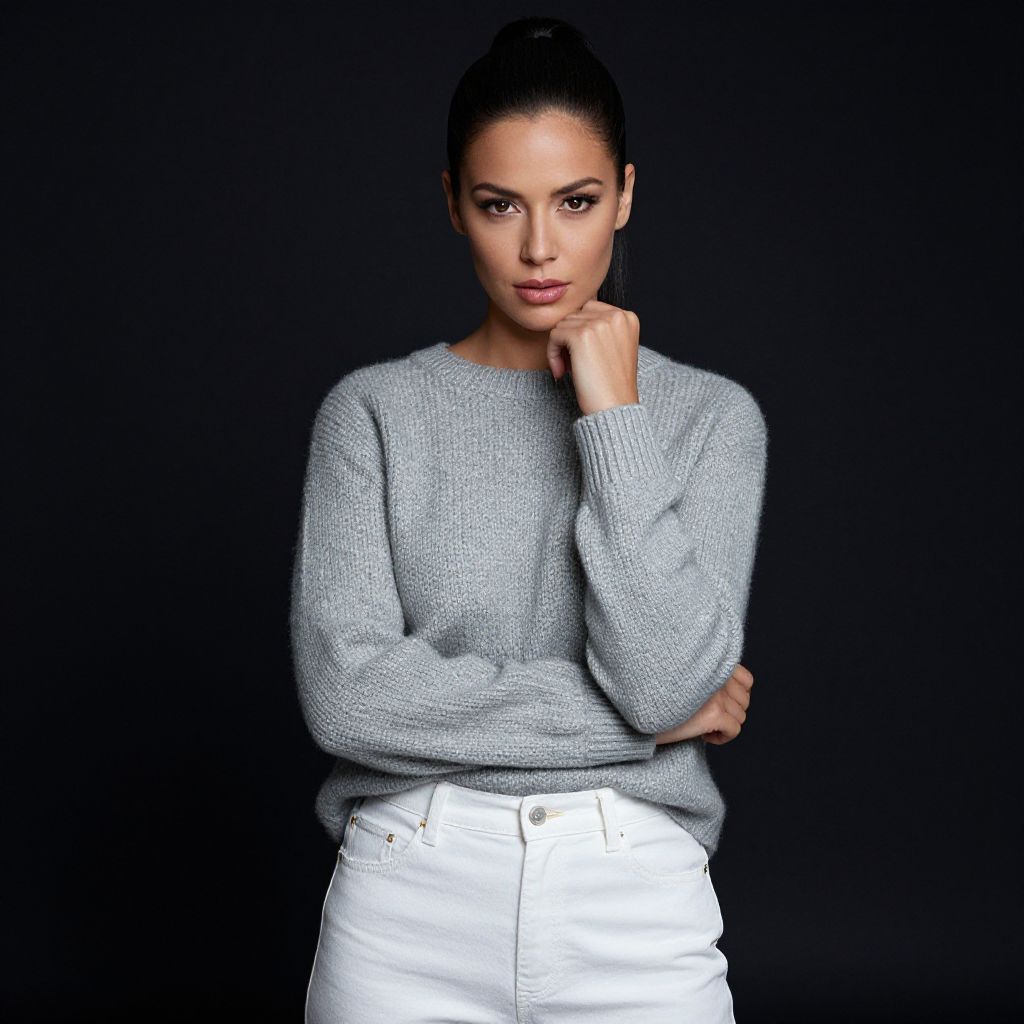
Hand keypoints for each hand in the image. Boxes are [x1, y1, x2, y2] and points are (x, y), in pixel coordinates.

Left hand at [547, 299, 640, 415]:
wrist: (614, 408)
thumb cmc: (611, 385)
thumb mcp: (615, 348)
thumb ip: (601, 329)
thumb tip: (570, 320)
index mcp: (627, 317)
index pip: (590, 310)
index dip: (580, 333)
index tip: (581, 356)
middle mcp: (616, 315)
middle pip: (575, 316)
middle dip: (569, 339)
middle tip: (572, 366)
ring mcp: (599, 323)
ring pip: (562, 325)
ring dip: (559, 348)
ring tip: (568, 370)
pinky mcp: (581, 335)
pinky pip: (554, 335)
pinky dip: (552, 354)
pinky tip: (561, 372)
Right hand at [654, 664, 754, 746]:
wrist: (635, 710)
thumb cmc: (652, 695)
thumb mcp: (681, 676)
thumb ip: (705, 677)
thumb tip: (729, 698)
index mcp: (711, 662)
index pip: (746, 679)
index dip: (737, 696)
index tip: (720, 705)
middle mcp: (716, 675)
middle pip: (744, 700)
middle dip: (731, 712)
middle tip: (710, 718)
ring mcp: (716, 694)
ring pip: (740, 716)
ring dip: (725, 725)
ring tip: (704, 727)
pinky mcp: (713, 713)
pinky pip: (734, 730)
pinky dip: (722, 737)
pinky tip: (703, 736)